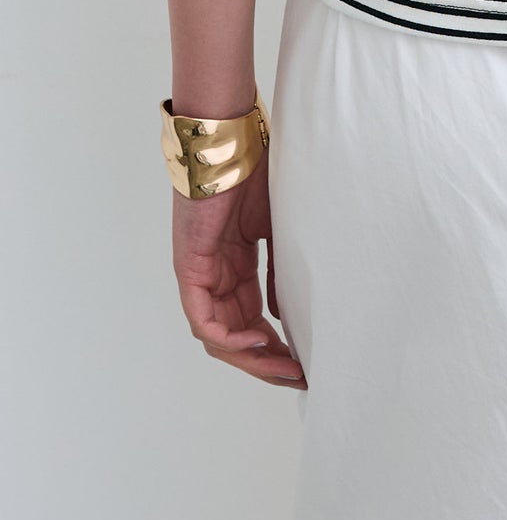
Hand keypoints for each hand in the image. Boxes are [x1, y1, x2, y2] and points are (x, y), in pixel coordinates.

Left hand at [171, 147, 307, 388]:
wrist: (230, 143)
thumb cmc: (255, 172)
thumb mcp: (276, 229)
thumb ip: (278, 270)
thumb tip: (285, 311)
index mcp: (233, 265)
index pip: (251, 318)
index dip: (277, 344)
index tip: (305, 360)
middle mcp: (213, 275)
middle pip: (235, 337)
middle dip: (267, 361)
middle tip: (299, 376)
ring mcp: (199, 274)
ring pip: (218, 338)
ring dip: (251, 358)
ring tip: (286, 368)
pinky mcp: (188, 269)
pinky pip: (203, 321)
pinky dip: (230, 338)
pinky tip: (260, 340)